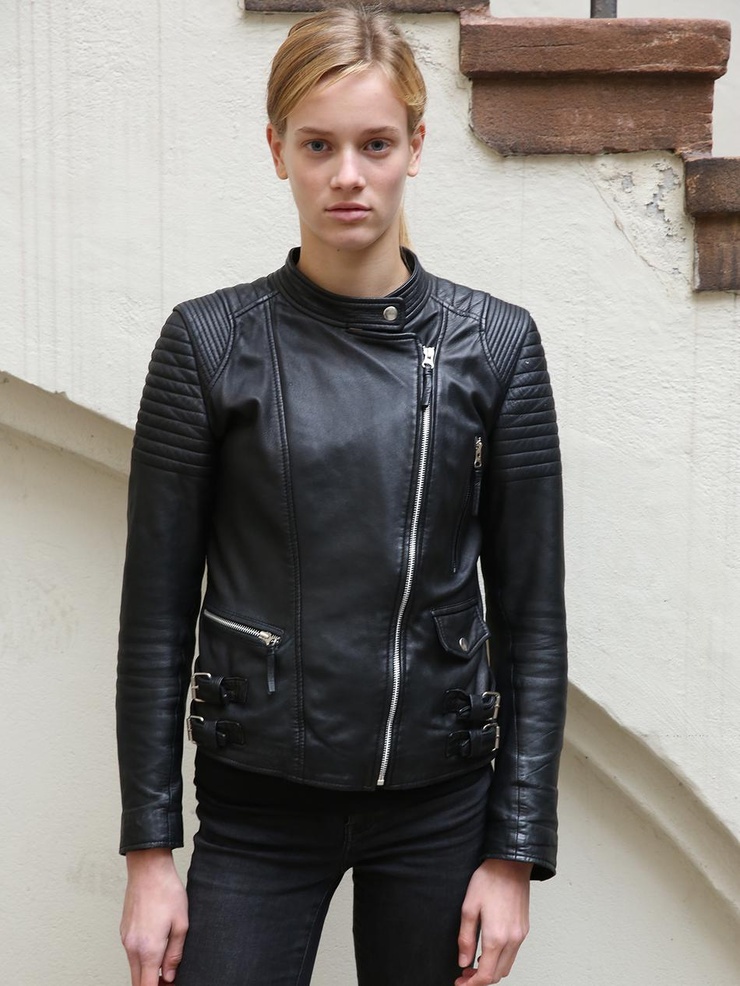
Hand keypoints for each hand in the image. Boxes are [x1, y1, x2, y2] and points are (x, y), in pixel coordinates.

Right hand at [120, 848, 188, 985]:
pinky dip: (142, 958)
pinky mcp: (124, 931)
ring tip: (166, 962)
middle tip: (169, 977)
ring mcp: (126, 939)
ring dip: (147, 971)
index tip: (170, 985)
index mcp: (148, 949)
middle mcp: (132, 947)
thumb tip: (169, 976)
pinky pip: (131, 953)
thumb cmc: (167, 891)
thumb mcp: (181, 923)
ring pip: (134, 967)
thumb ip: (175, 954)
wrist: (148, 868)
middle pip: (138, 981)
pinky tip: (156, 946)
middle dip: (152, 983)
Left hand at [455, 858, 531, 985]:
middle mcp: (512, 941)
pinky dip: (501, 960)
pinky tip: (489, 951)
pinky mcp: (524, 929)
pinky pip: (513, 954)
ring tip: (474, 964)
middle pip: (497, 975)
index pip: (485, 975)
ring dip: (491, 971)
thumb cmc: (489, 881)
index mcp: (496, 937)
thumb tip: (463, 961)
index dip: (471, 984)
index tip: (460, 983)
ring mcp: (520, 936)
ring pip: (507, 967)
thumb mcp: (469, 908)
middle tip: (464, 974)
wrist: (511, 864)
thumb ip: (465, 938)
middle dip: (480, 980)